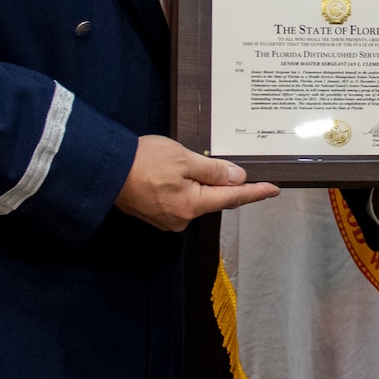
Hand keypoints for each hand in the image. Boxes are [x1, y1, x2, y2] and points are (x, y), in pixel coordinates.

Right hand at [116, 134, 279, 231]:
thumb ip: (214, 171)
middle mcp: (182, 218)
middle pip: (214, 199)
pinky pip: (180, 200)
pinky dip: (183, 188)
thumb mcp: (184, 159)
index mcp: (192, 205)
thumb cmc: (143, 161)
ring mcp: (168, 219)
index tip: (274, 190)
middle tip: (211, 162)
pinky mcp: (156, 214)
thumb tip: (238, 179)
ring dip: (198, 183)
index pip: (233, 198)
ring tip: (180, 163)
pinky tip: (171, 174)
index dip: (255, 193)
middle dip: (219, 182)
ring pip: (196, 199)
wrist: (105, 170)